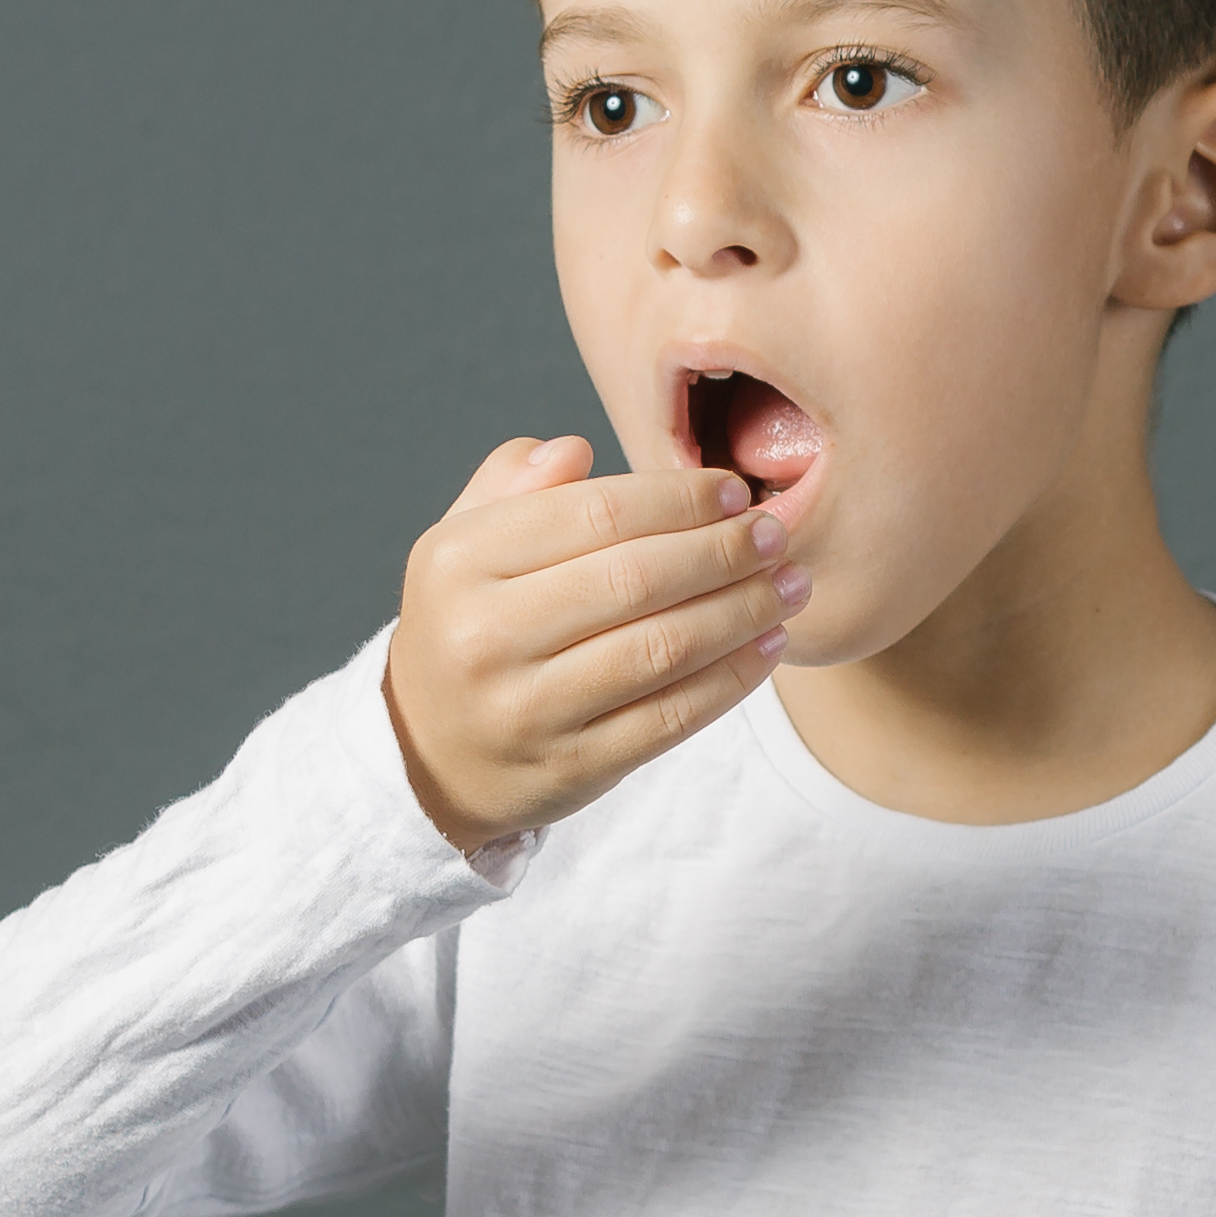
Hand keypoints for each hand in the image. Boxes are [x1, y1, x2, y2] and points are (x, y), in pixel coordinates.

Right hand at [383, 435, 803, 853]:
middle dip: (723, 552)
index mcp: (460, 560)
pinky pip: (671, 717)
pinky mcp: (573, 766)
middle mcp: (485, 636)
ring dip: (743, 612)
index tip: (732, 490)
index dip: (677, 499)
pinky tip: (768, 646)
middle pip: (636, 580)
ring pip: (663, 648)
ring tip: (789, 585)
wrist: (425, 755)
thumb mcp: (461, 546)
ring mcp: (529, 708)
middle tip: (775, 534)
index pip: (594, 514)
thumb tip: (575, 449)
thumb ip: (512, 487)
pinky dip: (732, 679)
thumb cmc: (465, 627)